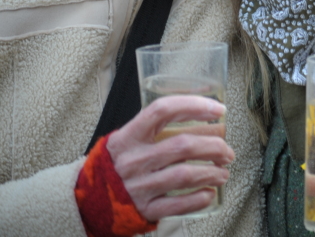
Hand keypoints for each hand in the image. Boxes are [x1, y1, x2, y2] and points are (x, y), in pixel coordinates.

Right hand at [106, 95, 233, 221]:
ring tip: (223, 171)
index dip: (194, 105)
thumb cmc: (116, 165)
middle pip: (183, 146)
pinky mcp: (145, 209)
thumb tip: (201, 112)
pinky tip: (209, 192)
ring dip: (212, 172)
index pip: (163, 110)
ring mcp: (139, 186)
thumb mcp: (127, 139)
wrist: (87, 200)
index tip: (218, 109)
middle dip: (214, 146)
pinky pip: (178, 204)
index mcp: (129, 137)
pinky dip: (199, 198)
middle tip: (226, 150)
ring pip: (185, 175)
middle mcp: (134, 160)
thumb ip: (155, 127)